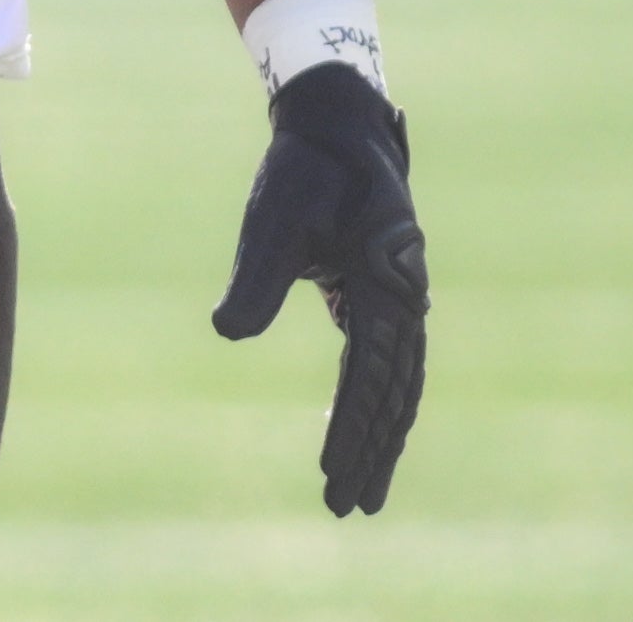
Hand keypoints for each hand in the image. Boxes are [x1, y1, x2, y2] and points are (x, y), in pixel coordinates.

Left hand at [212, 60, 427, 516]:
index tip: (332, 479)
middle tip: (345, 507)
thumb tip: (228, 333)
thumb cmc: (304, 170)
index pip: (369, 378)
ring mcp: (401, 298)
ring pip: (398, 384)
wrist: (337, 124)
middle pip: (393, 394)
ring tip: (361, 492)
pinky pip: (389, 363)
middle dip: (371, 453)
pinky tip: (361, 431)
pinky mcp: (384, 295)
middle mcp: (404, 298)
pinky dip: (380, 402)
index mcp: (384, 284)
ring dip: (381, 437)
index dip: (352, 432)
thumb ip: (257, 277)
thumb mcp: (274, 219)